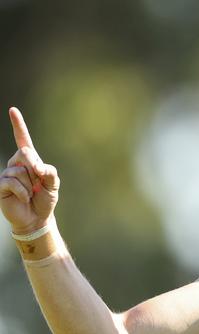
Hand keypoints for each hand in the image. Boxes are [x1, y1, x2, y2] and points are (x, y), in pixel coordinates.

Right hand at [0, 107, 58, 234]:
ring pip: (20, 170)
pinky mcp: (1, 186)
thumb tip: (37, 167)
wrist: (37, 218)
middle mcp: (16, 164)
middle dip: (35, 167)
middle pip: (25, 153)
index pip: (23, 139)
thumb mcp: (54, 184)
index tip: (12, 110)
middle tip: (37, 182)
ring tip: (30, 193)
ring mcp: (7, 174)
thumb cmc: (45, 199)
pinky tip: (24, 198)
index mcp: (30, 160)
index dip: (18, 125)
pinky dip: (22, 192)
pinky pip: (12, 182)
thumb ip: (50, 171)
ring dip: (30, 184)